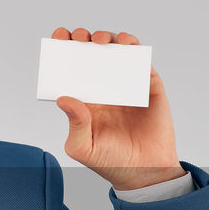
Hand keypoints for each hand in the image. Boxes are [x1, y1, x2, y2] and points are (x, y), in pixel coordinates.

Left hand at [52, 27, 186, 191]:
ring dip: (108, 38)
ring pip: (116, 52)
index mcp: (86, 98)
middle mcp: (104, 87)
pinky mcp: (148, 84)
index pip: (71, 68)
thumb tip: (64, 98)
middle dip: (84, 39)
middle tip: (80, 37)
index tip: (59, 36)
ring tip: (100, 41)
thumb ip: (74, 124)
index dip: (64, 49)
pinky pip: (141, 60)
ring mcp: (126, 84)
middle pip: (92, 54)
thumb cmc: (111, 162)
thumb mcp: (84, 148)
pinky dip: (133, 47)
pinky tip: (125, 43)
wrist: (145, 173)